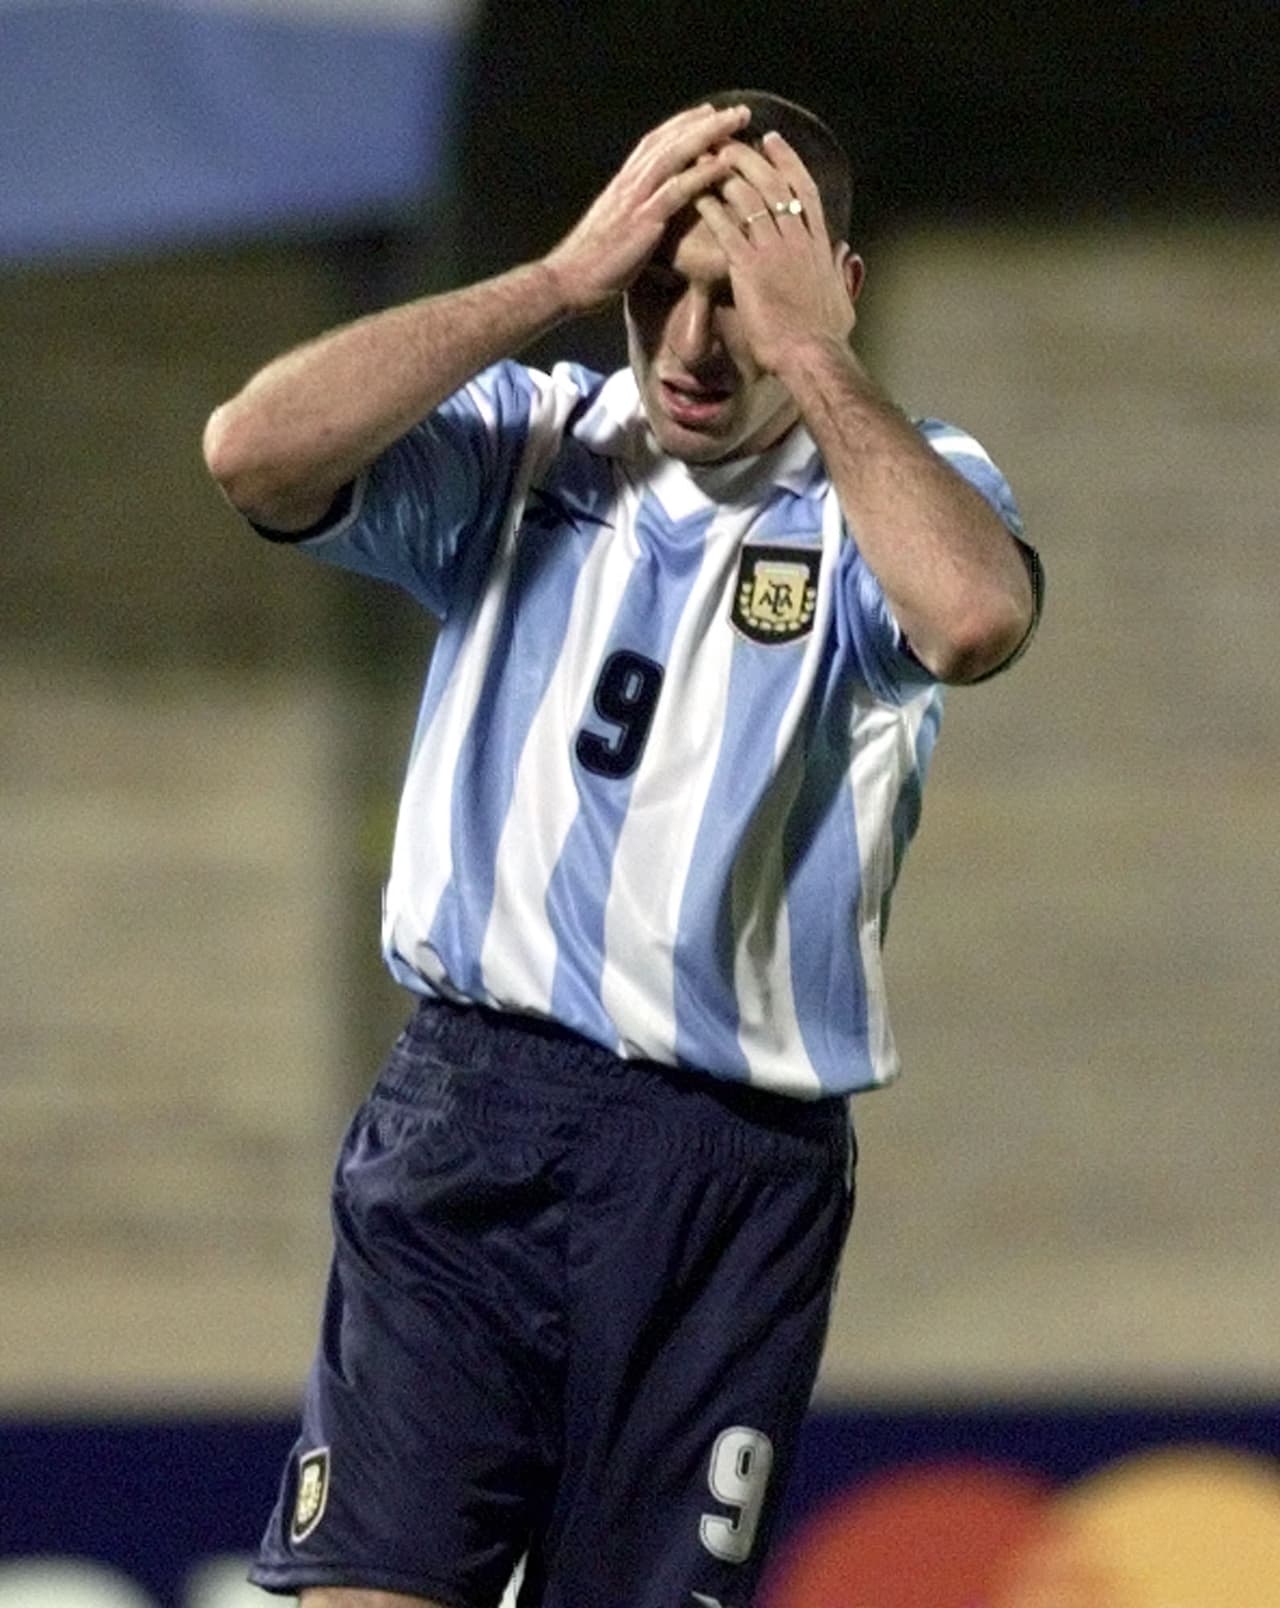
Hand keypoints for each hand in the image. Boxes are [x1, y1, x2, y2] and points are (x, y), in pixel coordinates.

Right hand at [544, 103, 748, 313]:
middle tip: (738, 110)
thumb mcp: (614, 228)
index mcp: (624, 183)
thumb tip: (648, 213)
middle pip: (671, 139)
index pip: (656, 142)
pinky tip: (723, 163)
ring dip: (708, 135)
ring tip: (736, 123)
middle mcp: (630, 182)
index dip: (683, 125)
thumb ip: (632, 212)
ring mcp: (636, 198)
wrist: (568, 279)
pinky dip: (700, 174)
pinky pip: (676, 191)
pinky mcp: (643, 220)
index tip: (709, 113)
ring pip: (676, 155)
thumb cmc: (591, 262)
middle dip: (705, 122)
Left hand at [693, 131, 859, 375]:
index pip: (803, 189)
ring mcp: (773, 252)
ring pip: (749, 199)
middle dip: (749, 157)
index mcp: (817, 243)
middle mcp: (796, 239)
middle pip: (772, 183)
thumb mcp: (841, 296)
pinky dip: (711, 209)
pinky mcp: (750, 270)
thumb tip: (846, 255)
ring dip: (725, 175)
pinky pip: (726, 230)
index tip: (771, 141)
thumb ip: (841, 271)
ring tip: (706, 159)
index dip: (786, 160)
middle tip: (729, 141)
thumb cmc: (825, 335)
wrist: (812, 355)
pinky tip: (696, 195)